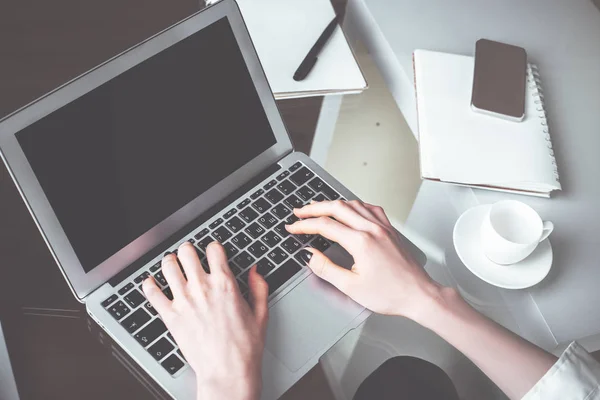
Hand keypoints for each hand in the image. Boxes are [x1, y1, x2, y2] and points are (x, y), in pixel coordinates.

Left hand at [143, 241, 268, 399]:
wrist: (228, 371)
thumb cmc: (244, 347)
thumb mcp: (260, 313)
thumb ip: (259, 287)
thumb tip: (255, 271)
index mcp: (225, 284)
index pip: (214, 249)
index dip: (213, 247)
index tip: (212, 251)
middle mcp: (202, 288)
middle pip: (187, 252)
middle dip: (188, 250)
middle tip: (189, 255)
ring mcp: (184, 301)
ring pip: (168, 266)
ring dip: (169, 262)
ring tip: (171, 265)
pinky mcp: (170, 316)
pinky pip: (152, 293)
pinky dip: (149, 285)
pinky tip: (152, 283)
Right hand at [286, 200, 439, 319]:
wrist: (419, 295)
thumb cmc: (391, 294)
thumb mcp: (351, 287)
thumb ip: (326, 269)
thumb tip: (309, 256)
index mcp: (361, 242)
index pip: (325, 226)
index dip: (305, 225)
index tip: (293, 228)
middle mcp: (372, 229)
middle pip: (337, 207)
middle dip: (314, 208)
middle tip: (299, 212)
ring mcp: (383, 227)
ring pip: (353, 204)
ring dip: (333, 203)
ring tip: (319, 206)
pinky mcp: (390, 230)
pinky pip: (370, 208)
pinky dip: (354, 205)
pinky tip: (350, 208)